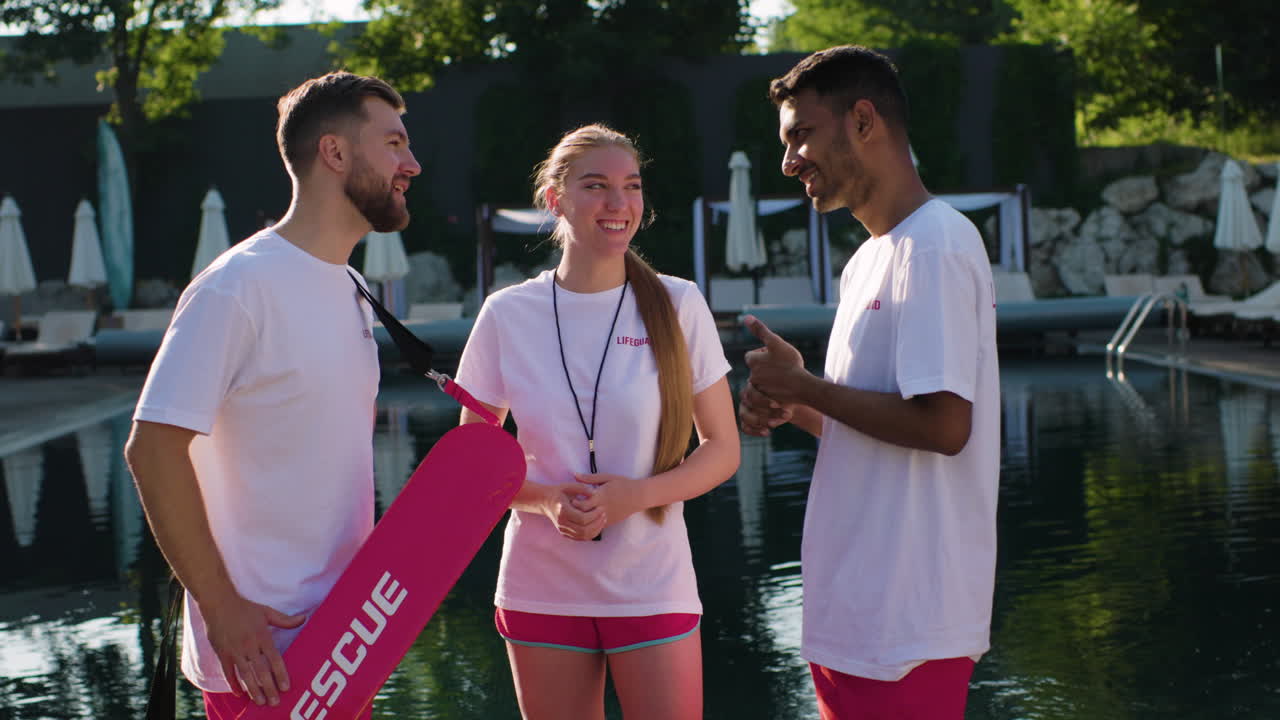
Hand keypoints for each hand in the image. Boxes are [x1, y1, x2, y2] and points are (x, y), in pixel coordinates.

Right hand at [201, 591, 305, 705]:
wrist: (218, 603)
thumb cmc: (245, 608)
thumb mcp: (267, 612)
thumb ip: (285, 620)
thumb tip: (304, 618)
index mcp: (263, 636)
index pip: (274, 659)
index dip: (281, 674)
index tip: (286, 687)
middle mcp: (249, 645)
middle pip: (261, 670)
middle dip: (269, 687)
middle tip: (275, 702)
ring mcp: (235, 650)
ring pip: (246, 674)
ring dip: (253, 690)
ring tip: (260, 702)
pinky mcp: (222, 653)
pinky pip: (229, 672)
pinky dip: (233, 684)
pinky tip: (240, 694)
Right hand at [541, 482, 606, 540]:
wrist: (546, 501)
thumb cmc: (560, 492)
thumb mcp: (569, 486)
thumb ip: (582, 488)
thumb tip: (595, 493)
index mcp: (562, 511)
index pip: (582, 518)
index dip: (595, 515)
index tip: (602, 507)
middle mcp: (561, 523)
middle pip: (584, 530)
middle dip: (597, 523)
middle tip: (604, 514)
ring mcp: (562, 530)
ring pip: (583, 536)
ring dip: (596, 529)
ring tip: (603, 519)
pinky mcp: (565, 534)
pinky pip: (581, 538)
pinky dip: (591, 533)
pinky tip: (597, 525)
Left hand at [571, 473, 641, 528]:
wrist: (639, 496)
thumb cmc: (623, 484)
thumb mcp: (607, 478)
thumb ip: (589, 478)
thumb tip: (574, 475)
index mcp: (600, 496)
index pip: (581, 504)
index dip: (574, 503)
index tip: (571, 498)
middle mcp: (602, 508)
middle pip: (583, 515)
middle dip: (575, 512)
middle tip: (571, 507)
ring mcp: (606, 517)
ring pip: (588, 523)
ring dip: (581, 518)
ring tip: (577, 512)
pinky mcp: (610, 522)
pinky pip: (596, 526)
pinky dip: (589, 523)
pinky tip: (586, 517)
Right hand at [739, 381, 792, 436]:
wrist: (787, 406)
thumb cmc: (785, 395)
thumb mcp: (786, 393)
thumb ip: (783, 397)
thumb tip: (786, 410)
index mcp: (752, 385)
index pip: (751, 393)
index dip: (763, 400)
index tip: (776, 405)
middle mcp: (745, 397)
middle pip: (749, 405)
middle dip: (766, 412)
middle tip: (783, 415)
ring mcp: (744, 410)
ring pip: (746, 417)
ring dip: (761, 421)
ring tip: (774, 424)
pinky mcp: (746, 422)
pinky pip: (746, 428)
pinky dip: (755, 431)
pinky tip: (767, 432)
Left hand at [742, 315, 808, 405]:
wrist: (802, 387)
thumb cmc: (790, 363)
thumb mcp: (776, 342)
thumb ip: (761, 330)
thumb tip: (746, 317)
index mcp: (753, 362)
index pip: (751, 355)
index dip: (762, 353)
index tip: (775, 355)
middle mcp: (752, 377)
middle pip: (756, 369)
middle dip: (766, 367)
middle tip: (781, 366)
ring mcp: (760, 390)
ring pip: (762, 382)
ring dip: (770, 379)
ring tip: (784, 377)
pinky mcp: (767, 401)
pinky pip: (767, 395)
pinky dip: (774, 391)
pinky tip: (785, 388)